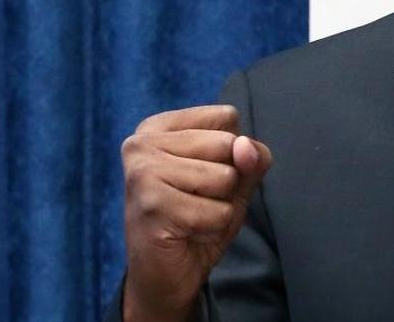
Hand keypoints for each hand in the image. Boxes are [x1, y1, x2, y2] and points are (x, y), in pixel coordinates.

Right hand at [120, 105, 272, 321]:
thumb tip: (245, 147)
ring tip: (191, 216)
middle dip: (227, 180)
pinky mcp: (152, 206)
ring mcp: (142, 173)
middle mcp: (141, 143)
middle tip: (196, 201)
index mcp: (158, 127)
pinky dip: (212, 226)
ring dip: (219, 205)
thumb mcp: (236, 179)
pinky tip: (186, 232)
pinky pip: (218, 211)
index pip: (227, 117)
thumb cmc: (199, 218)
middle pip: (227, 143)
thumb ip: (252, 155)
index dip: (232, 152)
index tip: (202, 175)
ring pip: (225, 177)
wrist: (166, 275)